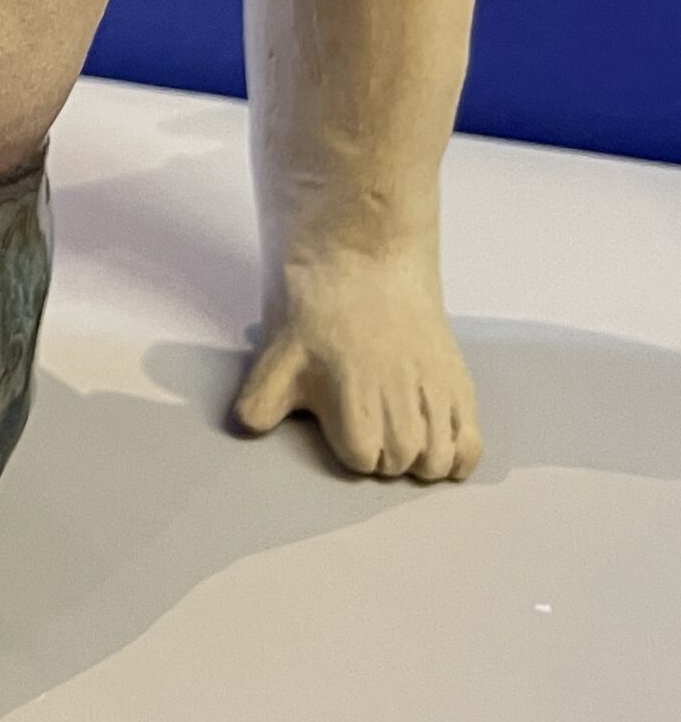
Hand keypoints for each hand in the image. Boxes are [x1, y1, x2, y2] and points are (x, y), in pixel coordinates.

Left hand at [233, 256, 483, 479]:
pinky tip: (443, 452)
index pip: (362, 457)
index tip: (347, 433)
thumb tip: (249, 426)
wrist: (363, 260)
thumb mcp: (278, 353)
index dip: (353, 451)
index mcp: (351, 393)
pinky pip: (471, 441)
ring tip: (405, 443)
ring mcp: (432, 389)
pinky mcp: (457, 381)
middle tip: (375, 434)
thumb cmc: (317, 311)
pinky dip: (460, 458)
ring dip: (421, 461)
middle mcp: (397, 396)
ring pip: (437, 456)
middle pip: (401, 460)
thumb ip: (263, 397)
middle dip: (386, 458)